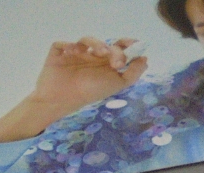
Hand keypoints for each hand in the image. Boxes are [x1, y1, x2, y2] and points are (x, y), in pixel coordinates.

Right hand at [29, 37, 147, 112]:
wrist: (63, 100)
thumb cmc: (91, 92)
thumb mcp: (117, 85)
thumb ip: (132, 73)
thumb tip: (145, 59)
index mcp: (105, 65)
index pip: (118, 49)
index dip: (127, 44)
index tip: (135, 44)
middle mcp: (91, 58)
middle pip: (106, 44)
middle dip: (114, 50)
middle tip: (116, 62)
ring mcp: (75, 54)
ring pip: (87, 40)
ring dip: (96, 44)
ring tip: (100, 53)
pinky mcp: (59, 52)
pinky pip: (63, 43)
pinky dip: (69, 45)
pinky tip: (73, 53)